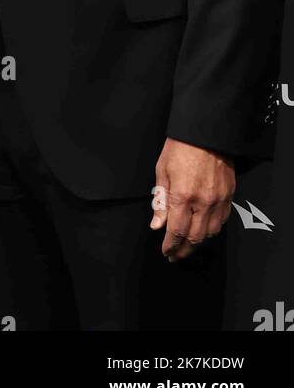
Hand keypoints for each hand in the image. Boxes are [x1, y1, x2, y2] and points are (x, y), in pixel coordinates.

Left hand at [151, 137, 234, 260]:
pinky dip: (212, 230)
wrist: (205, 133)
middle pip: (195, 237)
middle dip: (184, 250)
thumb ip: (161, 201)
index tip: (166, 251)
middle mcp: (202, 201)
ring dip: (198, 242)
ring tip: (187, 245)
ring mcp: (218, 200)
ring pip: (210, 232)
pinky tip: (203, 230)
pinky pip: (222, 220)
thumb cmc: (180, 148)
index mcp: (182, 195)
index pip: (176, 231)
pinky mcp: (229, 195)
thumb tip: (157, 226)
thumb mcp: (162, 171)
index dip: (171, 245)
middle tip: (175, 255)